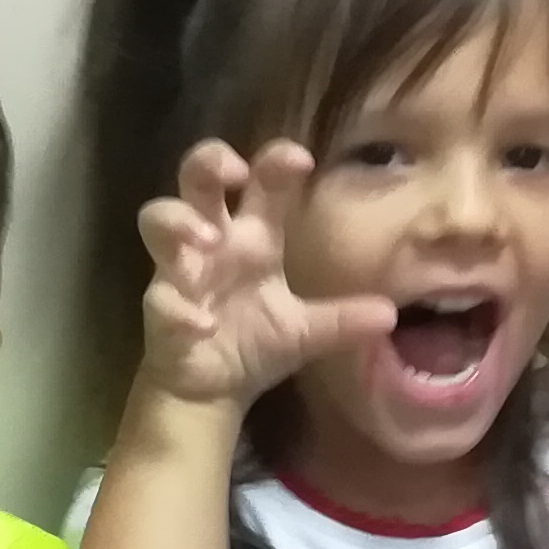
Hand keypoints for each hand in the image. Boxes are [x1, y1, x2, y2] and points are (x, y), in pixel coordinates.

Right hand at [136, 141, 397, 407]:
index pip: (262, 182)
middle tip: (234, 171)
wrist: (211, 389)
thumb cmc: (253, 342)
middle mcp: (214, 241)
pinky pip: (161, 299)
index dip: (275, 161)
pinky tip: (203, 325)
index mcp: (252, 236)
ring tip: (208, 240)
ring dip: (180, 222)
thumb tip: (390, 314)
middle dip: (209, 163)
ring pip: (158, 219)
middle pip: (197, 178)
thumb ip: (342, 319)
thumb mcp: (306, 332)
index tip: (299, 160)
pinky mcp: (159, 307)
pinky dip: (181, 310)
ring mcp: (180, 270)